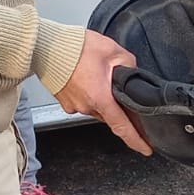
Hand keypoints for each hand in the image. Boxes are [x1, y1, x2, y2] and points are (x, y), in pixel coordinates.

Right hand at [54, 30, 151, 154]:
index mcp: (100, 98)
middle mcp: (86, 106)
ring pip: (97, 108)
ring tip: (99, 76)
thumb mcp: (113, 50)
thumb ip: (129, 66)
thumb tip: (132, 74)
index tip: (146, 149)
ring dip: (102, 98)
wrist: (47, 45)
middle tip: (121, 89)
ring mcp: (74, 106)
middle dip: (118, 106)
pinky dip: (89, 94)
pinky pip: (84, 102)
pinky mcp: (65, 102)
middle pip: (111, 115)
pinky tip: (88, 78)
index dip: (136, 140)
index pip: (122, 126)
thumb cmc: (75, 47)